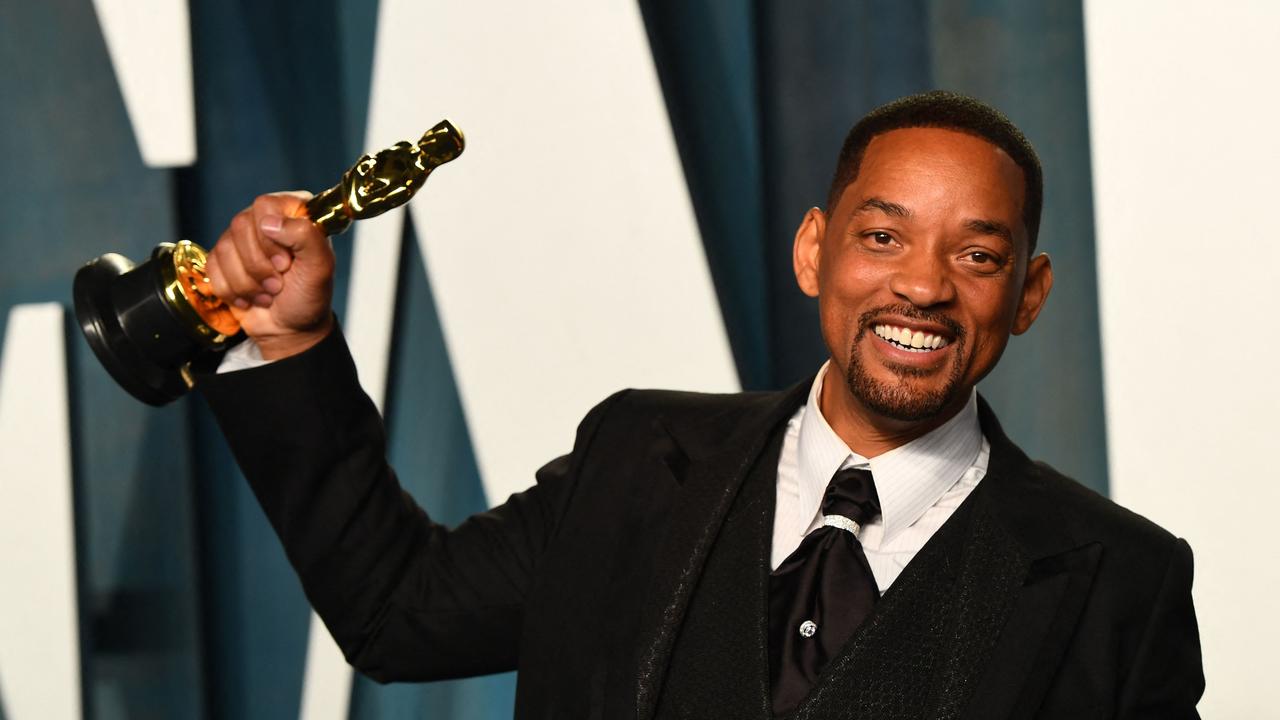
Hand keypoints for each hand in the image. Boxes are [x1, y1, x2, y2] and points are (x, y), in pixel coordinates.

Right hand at [206, 192, 335, 359]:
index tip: (286, 263)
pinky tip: (251, 296)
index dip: (271, 237)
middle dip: (259, 265)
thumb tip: (270, 222)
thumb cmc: (309, 296)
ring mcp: (242, 239)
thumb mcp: (321, 267)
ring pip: (224, 248)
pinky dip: (232, 290)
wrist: (291, 329)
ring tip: (269, 292)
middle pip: (240, 225)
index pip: (265, 205)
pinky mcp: (223, 259)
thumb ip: (306, 236)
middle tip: (279, 283)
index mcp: (293, 212)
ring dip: (248, 282)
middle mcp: (265, 219)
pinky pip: (212, 266)